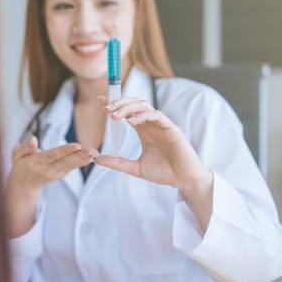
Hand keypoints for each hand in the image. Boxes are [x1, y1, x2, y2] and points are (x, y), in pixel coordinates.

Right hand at [5, 136, 97, 237]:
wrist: (23, 185)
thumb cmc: (20, 166)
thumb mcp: (16, 155)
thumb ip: (25, 147)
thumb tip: (33, 139)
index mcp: (36, 163)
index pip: (52, 155)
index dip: (65, 150)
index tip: (77, 145)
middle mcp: (47, 169)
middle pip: (65, 161)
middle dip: (80, 155)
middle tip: (92, 150)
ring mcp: (55, 174)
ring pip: (71, 165)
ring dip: (84, 159)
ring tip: (95, 153)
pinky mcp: (60, 175)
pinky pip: (72, 168)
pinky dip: (82, 163)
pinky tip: (91, 158)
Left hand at [95, 96, 209, 190]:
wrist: (184, 180)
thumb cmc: (164, 173)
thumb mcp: (136, 168)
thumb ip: (117, 163)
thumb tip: (97, 159)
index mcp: (144, 131)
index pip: (128, 112)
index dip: (115, 104)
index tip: (101, 101)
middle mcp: (152, 125)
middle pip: (135, 104)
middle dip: (120, 103)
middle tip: (107, 109)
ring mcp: (162, 125)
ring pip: (145, 106)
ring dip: (129, 107)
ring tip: (116, 115)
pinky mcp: (172, 129)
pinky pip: (157, 115)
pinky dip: (144, 115)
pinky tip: (132, 121)